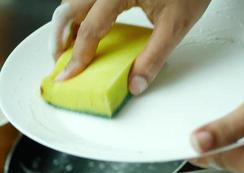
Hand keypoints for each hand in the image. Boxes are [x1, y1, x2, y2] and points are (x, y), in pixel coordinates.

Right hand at [50, 0, 209, 94]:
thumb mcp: (175, 26)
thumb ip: (155, 56)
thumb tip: (136, 84)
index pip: (89, 28)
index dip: (78, 55)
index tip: (68, 75)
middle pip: (69, 10)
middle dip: (60, 38)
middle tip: (61, 62)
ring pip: (73, 2)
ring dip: (67, 26)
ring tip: (69, 49)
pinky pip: (86, 1)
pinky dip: (79, 17)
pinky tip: (85, 31)